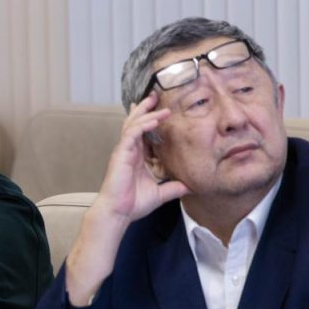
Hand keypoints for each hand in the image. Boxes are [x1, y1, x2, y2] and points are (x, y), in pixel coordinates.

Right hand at [96, 94, 190, 224]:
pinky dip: (142, 125)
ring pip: (133, 124)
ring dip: (145, 112)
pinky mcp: (120, 154)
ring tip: (156, 102)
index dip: (150, 120)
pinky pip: (131, 134)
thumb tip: (190, 187)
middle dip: (144, 108)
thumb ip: (173, 188)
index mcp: (136, 157)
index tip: (160, 109)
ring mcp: (123, 151)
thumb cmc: (133, 204)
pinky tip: (153, 119)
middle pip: (135, 123)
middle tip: (155, 95)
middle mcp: (128, 151)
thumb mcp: (160, 193)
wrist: (118, 212)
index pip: (142, 133)